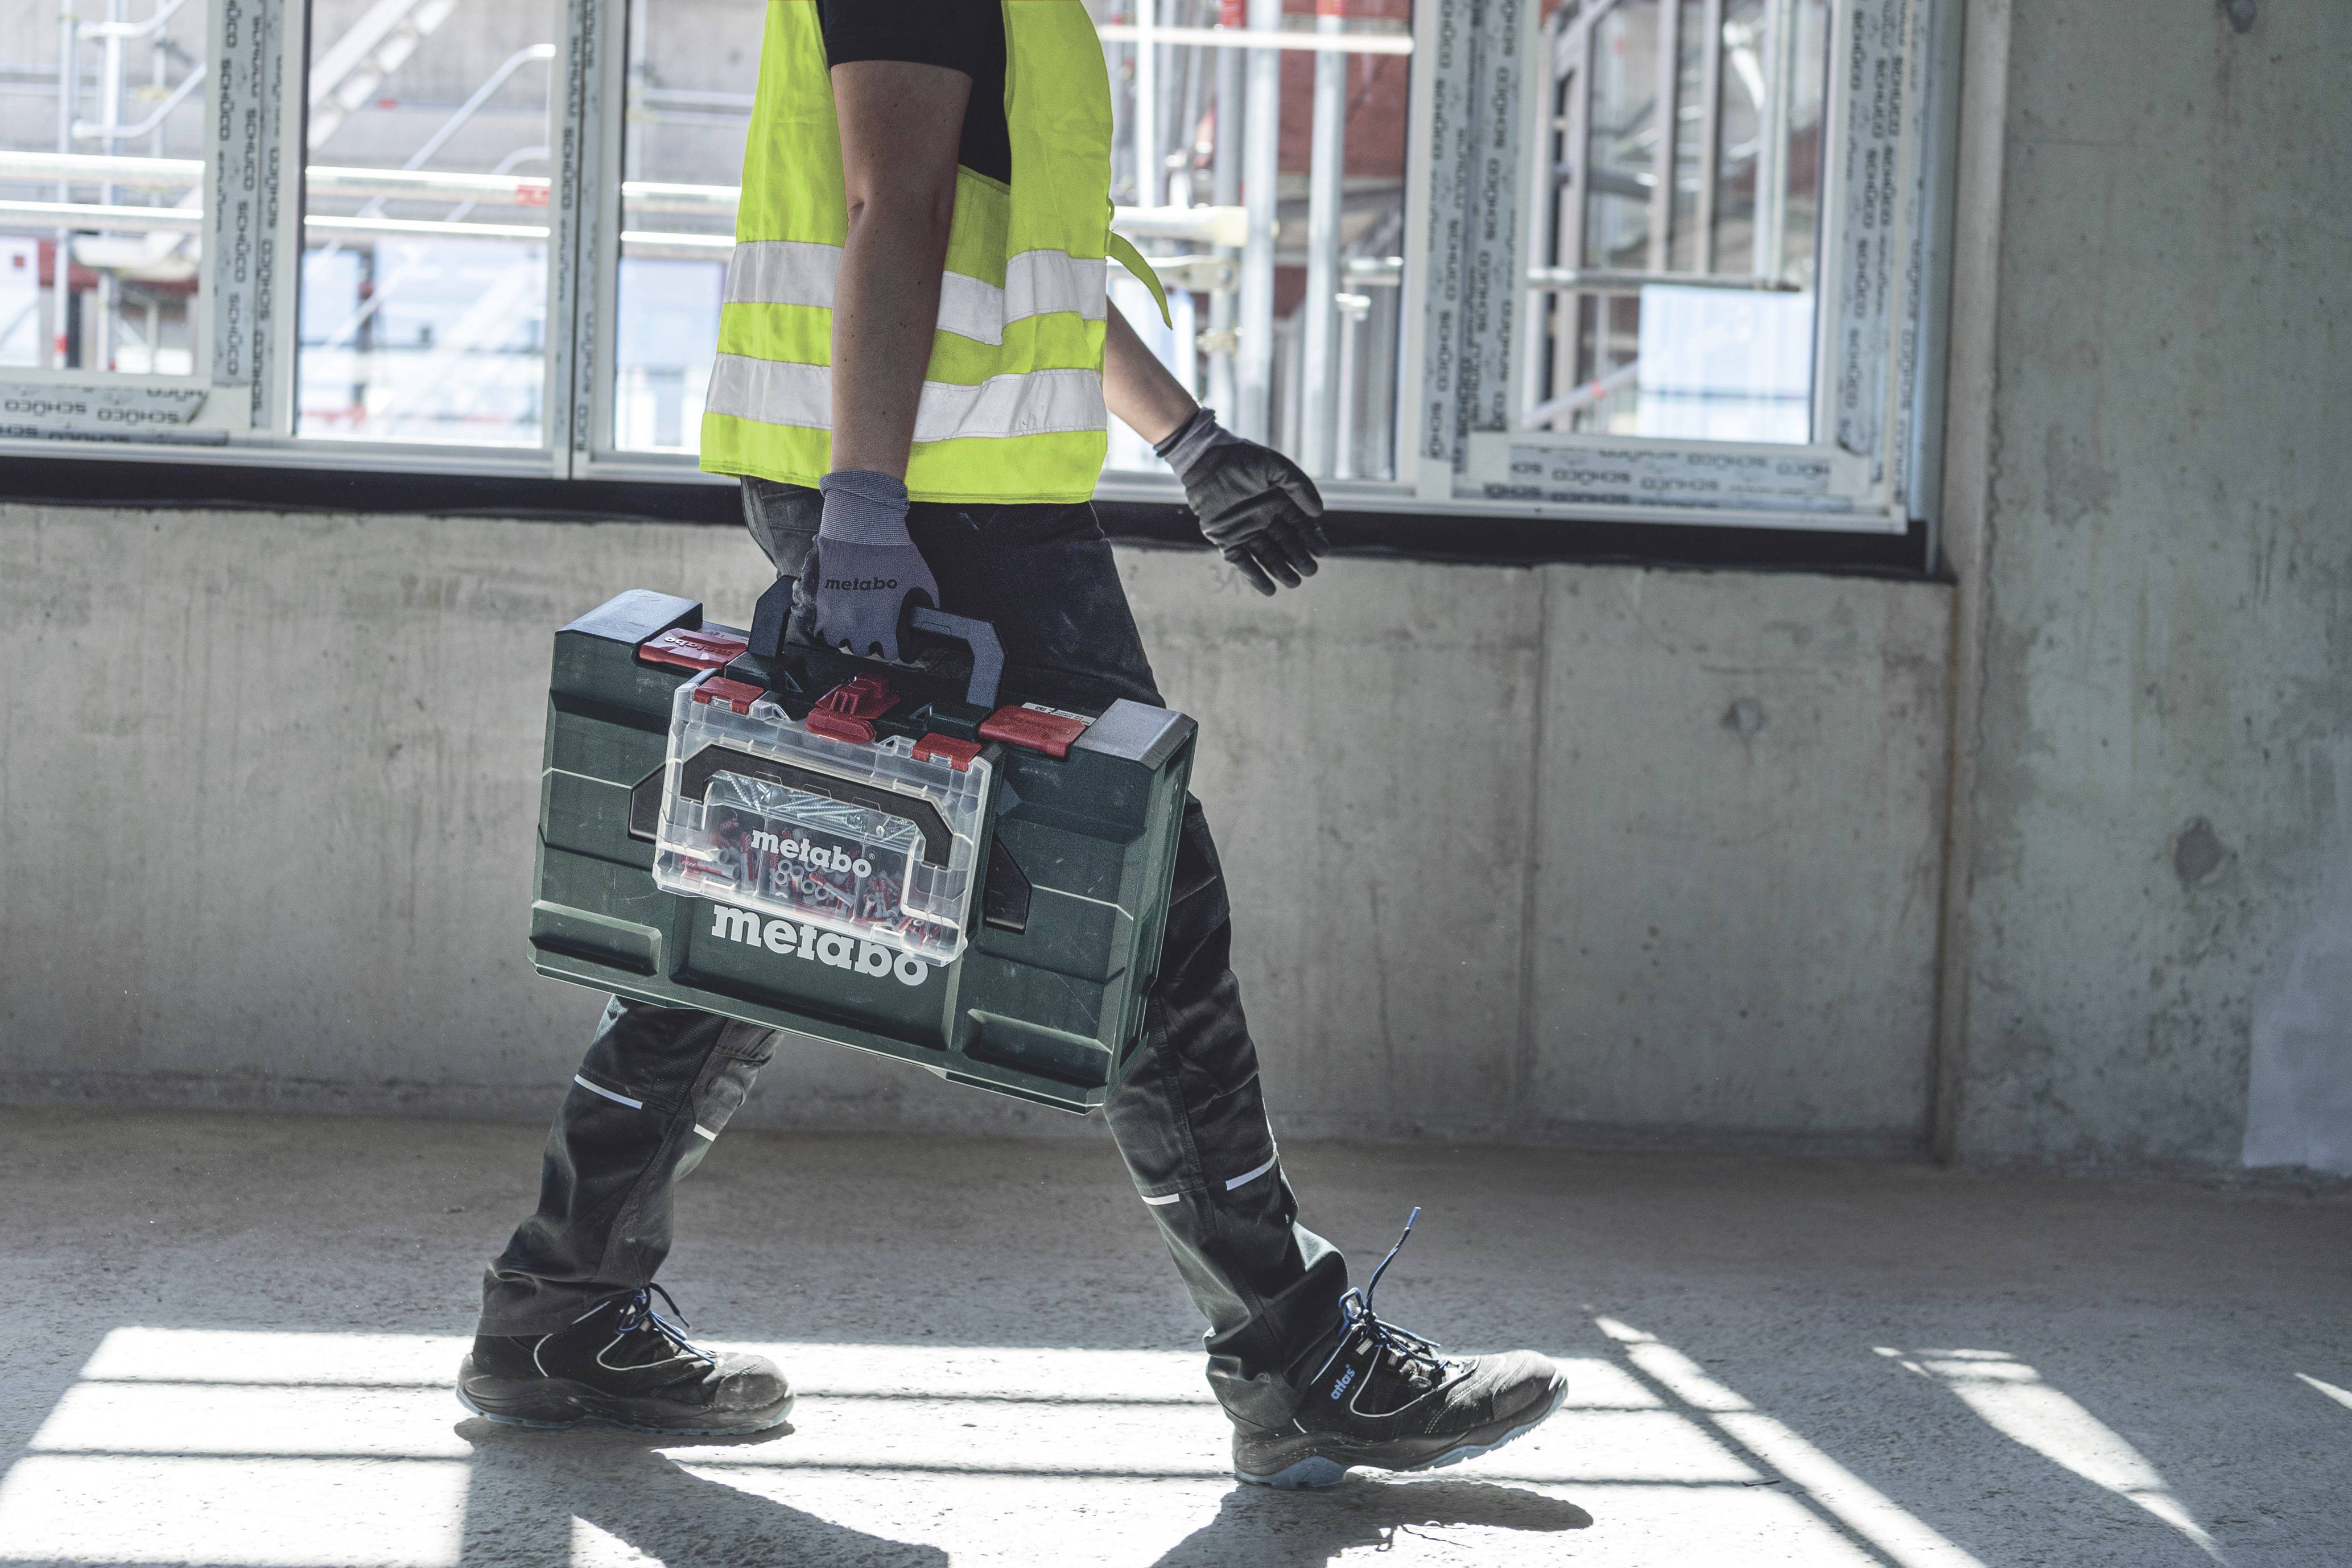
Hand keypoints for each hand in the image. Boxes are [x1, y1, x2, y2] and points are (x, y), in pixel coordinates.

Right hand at [810, 470, 938, 661]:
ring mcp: (833, 616)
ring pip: (838, 640)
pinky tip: (837, 612)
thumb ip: (922, 610)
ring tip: (853, 621)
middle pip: (863, 648)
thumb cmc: (894, 553)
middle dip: (870, 639)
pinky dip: (827, 622)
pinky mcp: (817, 602)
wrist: (863, 528)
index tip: (892, 638)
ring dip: (846, 633)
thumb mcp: (923, 585)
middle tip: (873, 626)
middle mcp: (857, 627)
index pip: (890, 653)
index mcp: (884, 627)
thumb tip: (921, 621)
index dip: (894, 644)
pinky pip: (820, 625)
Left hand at [1155, 409, 1327, 594]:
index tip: (1321, 550)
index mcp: (1280, 503)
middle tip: (1310, 570)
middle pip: (1287, 544)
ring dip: (1281, 571)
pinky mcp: (1226, 539)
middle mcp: (1265, 519)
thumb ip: (1298, 486)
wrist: (1206, 459)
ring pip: (1267, 556)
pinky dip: (1254, 576)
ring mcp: (1246, 531)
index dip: (1312, 539)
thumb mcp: (1276, 467)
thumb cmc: (1242, 458)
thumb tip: (1318, 512)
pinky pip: (1242, 561)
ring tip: (1294, 582)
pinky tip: (1269, 589)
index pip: (1301, 526)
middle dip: (1299, 558)